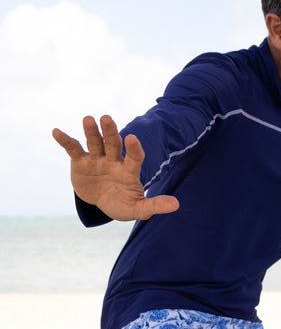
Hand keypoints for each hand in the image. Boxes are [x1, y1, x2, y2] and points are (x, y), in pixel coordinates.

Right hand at [51, 114, 178, 221]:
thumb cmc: (123, 204)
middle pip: (113, 143)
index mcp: (129, 171)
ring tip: (88, 119)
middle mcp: (113, 160)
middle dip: (111, 132)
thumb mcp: (137, 209)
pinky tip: (56, 132)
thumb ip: (154, 205)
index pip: (134, 157)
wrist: (103, 203)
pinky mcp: (80, 162)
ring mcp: (97, 159)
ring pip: (94, 142)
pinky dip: (65, 140)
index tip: (133, 138)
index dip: (134, 148)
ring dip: (91, 131)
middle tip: (107, 118)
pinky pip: (73, 149)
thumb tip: (176, 205)